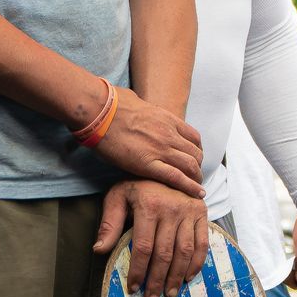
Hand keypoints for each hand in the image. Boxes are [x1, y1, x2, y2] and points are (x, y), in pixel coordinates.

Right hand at [88, 83, 203, 195]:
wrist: (99, 110)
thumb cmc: (110, 103)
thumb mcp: (136, 101)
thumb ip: (142, 109)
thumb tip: (134, 105)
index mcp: (167, 119)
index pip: (193, 137)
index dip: (196, 151)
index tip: (193, 159)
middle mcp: (169, 134)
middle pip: (195, 154)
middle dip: (197, 167)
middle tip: (194, 176)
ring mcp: (161, 149)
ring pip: (191, 166)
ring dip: (196, 178)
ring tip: (195, 188)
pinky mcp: (148, 164)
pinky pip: (177, 178)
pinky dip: (190, 187)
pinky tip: (197, 194)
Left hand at [95, 178, 208, 296]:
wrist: (165, 166)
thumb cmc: (136, 186)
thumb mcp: (117, 197)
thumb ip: (109, 223)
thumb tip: (98, 250)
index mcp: (149, 205)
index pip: (143, 247)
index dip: (139, 270)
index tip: (133, 288)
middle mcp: (172, 209)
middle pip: (164, 254)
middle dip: (157, 280)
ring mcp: (189, 211)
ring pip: (185, 252)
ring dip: (176, 277)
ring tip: (168, 294)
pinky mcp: (202, 213)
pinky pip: (202, 244)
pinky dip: (196, 264)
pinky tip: (186, 278)